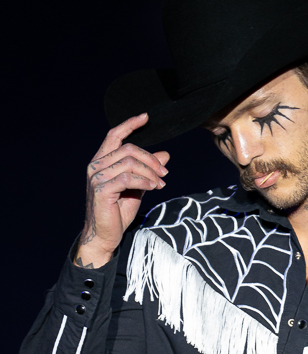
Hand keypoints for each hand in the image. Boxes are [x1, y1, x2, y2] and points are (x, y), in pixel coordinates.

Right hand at [74, 113, 169, 268]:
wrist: (105, 236)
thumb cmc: (118, 212)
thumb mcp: (138, 187)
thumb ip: (148, 170)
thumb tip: (165, 155)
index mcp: (101, 161)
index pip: (114, 135)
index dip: (129, 124)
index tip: (146, 117)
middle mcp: (96, 166)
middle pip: (128, 148)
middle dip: (150, 159)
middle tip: (164, 173)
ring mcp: (96, 177)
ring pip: (129, 162)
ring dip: (150, 172)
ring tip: (160, 184)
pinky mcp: (101, 190)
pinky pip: (127, 178)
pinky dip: (144, 181)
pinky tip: (153, 188)